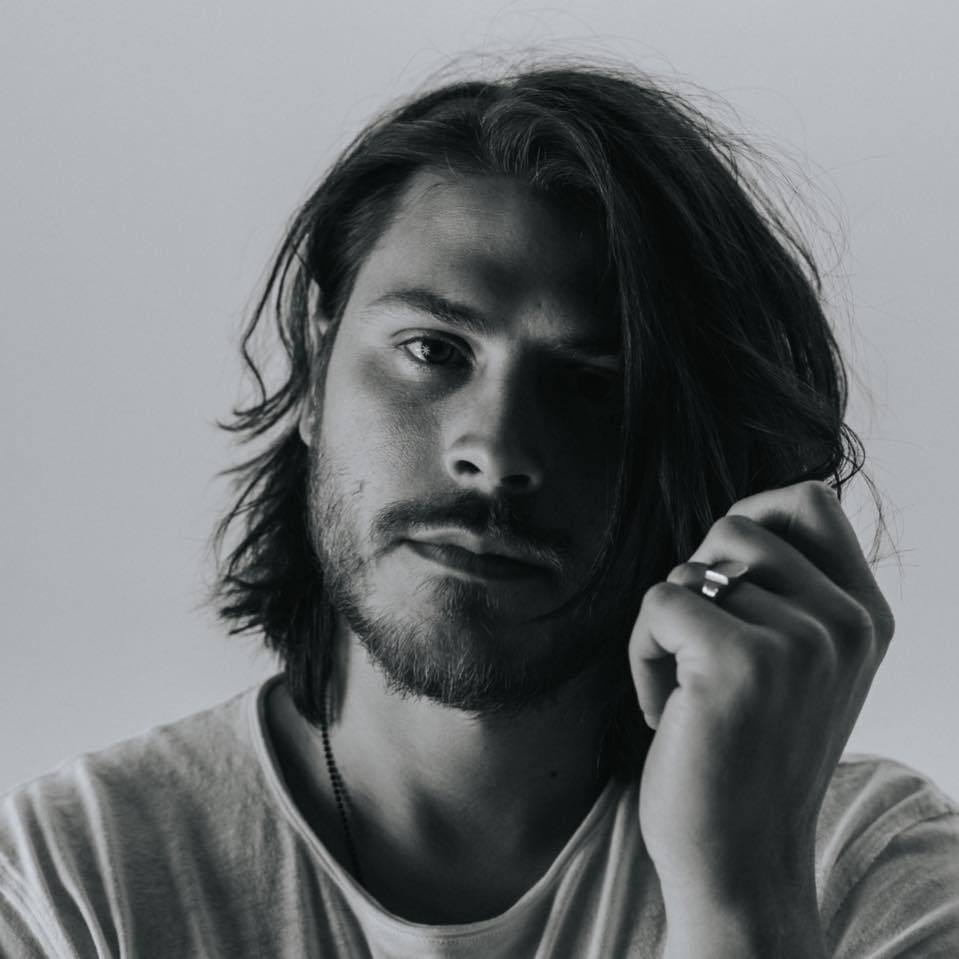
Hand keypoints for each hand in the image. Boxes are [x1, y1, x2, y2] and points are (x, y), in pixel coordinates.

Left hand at [628, 481, 894, 949]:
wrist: (739, 861)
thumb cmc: (748, 757)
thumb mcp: (797, 668)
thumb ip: (787, 593)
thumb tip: (736, 521)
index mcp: (865, 617)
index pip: (810, 500)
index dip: (750, 515)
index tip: (720, 578)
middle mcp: (846, 623)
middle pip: (735, 525)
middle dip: (696, 582)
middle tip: (698, 654)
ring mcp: (802, 641)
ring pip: (689, 567)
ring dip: (665, 626)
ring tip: (686, 689)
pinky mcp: (743, 662)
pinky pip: (658, 604)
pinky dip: (642, 654)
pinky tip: (667, 712)